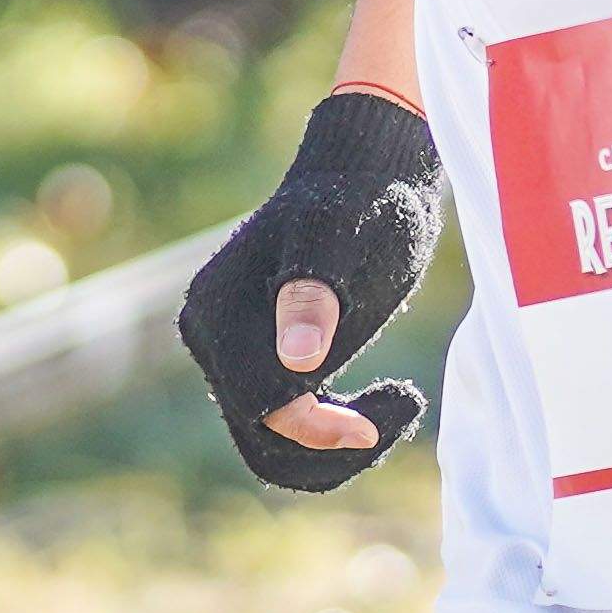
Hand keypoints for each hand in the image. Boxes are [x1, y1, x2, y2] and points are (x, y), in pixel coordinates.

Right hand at [179, 86, 447, 492]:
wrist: (365, 169)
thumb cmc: (363, 199)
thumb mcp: (346, 240)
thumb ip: (316, 297)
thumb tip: (298, 361)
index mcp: (220, 311)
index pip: (264, 408)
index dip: (324, 426)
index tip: (393, 408)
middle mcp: (208, 334)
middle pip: (262, 438)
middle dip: (333, 442)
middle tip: (403, 406)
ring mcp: (226, 346)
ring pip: (269, 440)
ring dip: (332, 442)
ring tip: (395, 405)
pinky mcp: (253, 353)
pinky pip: (279, 421)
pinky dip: (327, 427)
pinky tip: (377, 400)